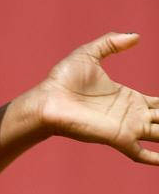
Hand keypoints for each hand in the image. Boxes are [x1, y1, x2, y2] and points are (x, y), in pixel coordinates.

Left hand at [36, 32, 158, 164]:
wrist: (46, 100)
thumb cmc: (63, 79)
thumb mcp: (90, 53)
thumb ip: (112, 43)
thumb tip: (137, 36)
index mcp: (129, 98)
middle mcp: (132, 115)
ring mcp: (127, 128)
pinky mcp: (117, 138)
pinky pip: (142, 152)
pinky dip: (157, 157)